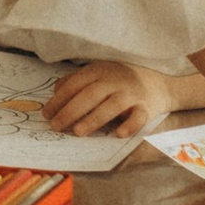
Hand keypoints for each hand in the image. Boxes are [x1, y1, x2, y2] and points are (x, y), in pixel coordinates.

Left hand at [45, 60, 172, 140]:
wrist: (158, 81)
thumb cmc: (120, 81)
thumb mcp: (98, 74)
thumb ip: (76, 81)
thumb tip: (55, 94)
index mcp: (100, 71)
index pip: (75, 84)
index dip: (59, 99)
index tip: (46, 114)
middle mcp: (115, 80)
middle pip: (90, 94)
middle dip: (71, 111)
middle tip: (56, 126)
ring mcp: (131, 93)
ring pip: (112, 105)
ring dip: (94, 119)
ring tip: (78, 132)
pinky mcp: (146, 107)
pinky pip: (138, 117)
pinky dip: (129, 125)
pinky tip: (117, 134)